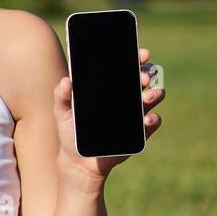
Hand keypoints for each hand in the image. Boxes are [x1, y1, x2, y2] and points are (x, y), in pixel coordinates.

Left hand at [53, 45, 164, 186]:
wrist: (79, 162)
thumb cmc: (71, 132)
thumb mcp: (62, 113)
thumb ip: (61, 97)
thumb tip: (66, 81)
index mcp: (108, 88)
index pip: (125, 67)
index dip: (136, 58)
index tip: (141, 54)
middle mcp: (125, 97)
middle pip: (142, 79)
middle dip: (147, 74)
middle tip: (143, 77)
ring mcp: (135, 114)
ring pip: (152, 97)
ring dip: (155, 94)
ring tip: (148, 96)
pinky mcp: (140, 132)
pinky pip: (153, 122)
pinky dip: (153, 119)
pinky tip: (147, 119)